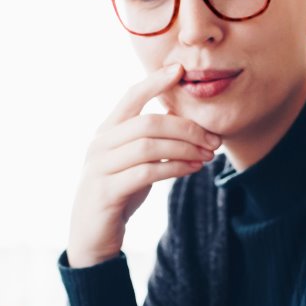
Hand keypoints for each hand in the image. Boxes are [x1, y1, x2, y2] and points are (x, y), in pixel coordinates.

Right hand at [67, 64, 221, 266]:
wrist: (92, 235)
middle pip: (148, 123)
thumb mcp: (133, 161)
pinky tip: (193, 168)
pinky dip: (175, 168)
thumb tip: (184, 121)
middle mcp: (100, 144)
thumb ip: (150, 141)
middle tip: (213, 139)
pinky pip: (147, 172)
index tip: (181, 70)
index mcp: (107, 131)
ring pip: (149, 147)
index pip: (131, 97)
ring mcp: (100, 167)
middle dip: (186, 128)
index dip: (155, 82)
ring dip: (185, 149)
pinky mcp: (108, 191)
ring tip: (208, 155)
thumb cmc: (119, 193)